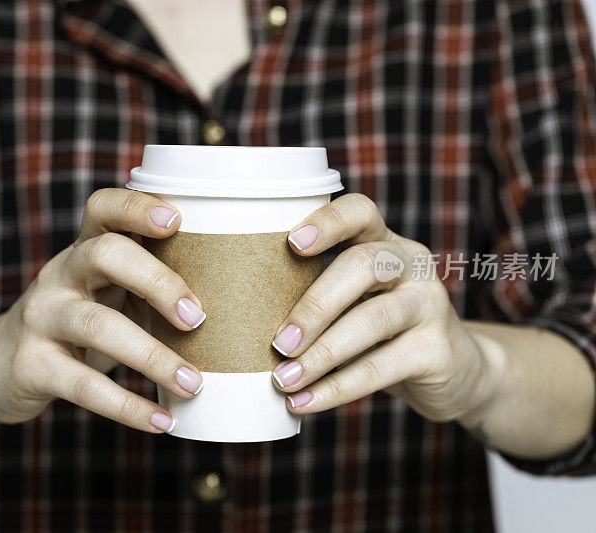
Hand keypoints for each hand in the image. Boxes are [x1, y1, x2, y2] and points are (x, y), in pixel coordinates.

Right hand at [0, 189, 205, 432]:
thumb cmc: (75, 326)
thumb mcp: (103, 293)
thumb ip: (147, 286)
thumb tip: (236, 299)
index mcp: (84, 251)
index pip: (103, 208)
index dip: (136, 207)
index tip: (178, 219)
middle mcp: (59, 275)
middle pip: (103, 254)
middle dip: (157, 281)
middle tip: (199, 318)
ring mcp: (41, 318)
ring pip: (97, 325)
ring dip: (152, 356)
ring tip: (193, 383)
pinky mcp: (31, 365)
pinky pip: (82, 385)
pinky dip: (126, 406)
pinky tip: (161, 421)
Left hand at [270, 193, 498, 422]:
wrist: (453, 369)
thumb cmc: (379, 329)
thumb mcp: (355, 299)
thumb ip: (315, 293)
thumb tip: (239, 318)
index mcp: (382, 242)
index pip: (359, 211)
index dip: (328, 221)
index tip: (292, 242)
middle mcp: (410, 263)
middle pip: (363, 265)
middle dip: (315, 304)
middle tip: (279, 343)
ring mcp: (429, 304)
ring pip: (373, 320)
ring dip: (322, 353)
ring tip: (284, 379)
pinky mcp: (436, 350)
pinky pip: (381, 367)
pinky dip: (337, 388)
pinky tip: (305, 402)